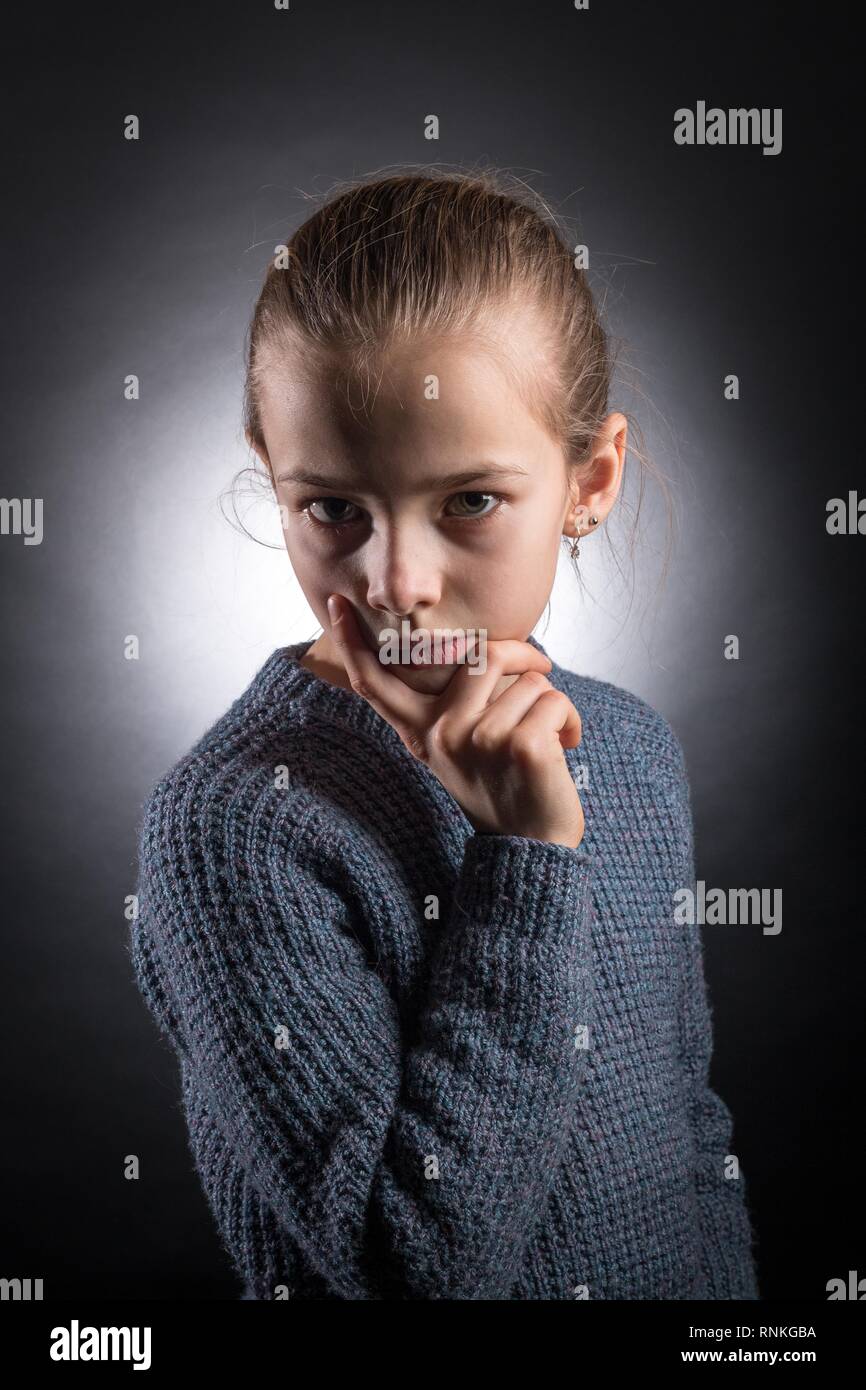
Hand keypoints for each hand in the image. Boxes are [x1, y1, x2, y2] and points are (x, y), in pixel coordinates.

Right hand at [325, 595, 584, 848]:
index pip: (376, 683)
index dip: (352, 642)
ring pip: (528, 679)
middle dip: (524, 656)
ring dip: (550, 702)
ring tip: (549, 736)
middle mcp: (441, 733)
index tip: (338, 603)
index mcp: (420, 732)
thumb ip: (457, 707)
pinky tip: (565, 746)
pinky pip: (554, 701)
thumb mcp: (460, 750)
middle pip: (483, 653)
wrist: (531, 848)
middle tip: (543, 671)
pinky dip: (571, 720)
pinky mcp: (521, 746)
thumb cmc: (503, 790)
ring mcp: (480, 739)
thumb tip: (482, 653)